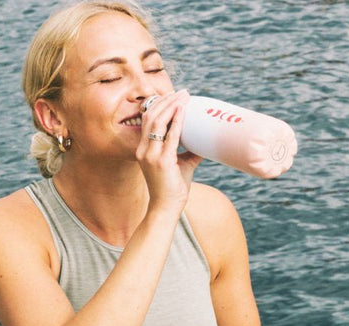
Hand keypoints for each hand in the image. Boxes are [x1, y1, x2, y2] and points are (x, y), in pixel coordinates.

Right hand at [136, 90, 201, 211]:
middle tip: (183, 92)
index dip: (160, 105)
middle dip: (167, 100)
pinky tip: (184, 111)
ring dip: (172, 106)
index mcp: (144, 149)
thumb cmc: (172, 190)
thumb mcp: (182, 166)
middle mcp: (143, 150)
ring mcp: (150, 155)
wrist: (166, 209)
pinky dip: (177, 121)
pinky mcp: (160, 161)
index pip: (148, 120)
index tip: (175, 96)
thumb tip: (205, 143)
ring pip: (157, 122)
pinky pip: (169, 136)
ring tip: (185, 97)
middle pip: (151, 116)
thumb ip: (190, 153)